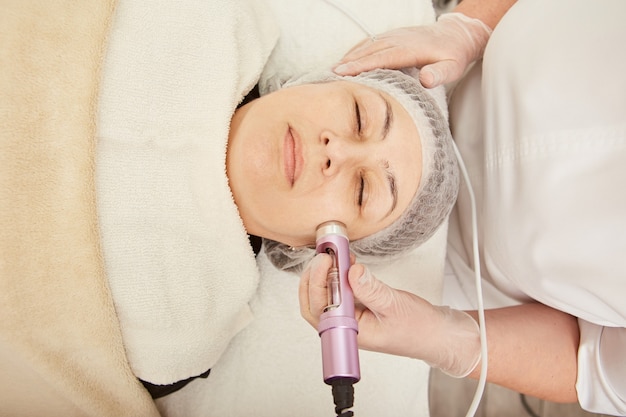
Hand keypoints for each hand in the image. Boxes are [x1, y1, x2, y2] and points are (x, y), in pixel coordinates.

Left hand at [299, 254, 480, 376]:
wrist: (438, 334)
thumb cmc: (420, 328)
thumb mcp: (394, 305)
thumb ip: (371, 289)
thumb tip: (351, 271)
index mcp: (352, 332)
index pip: (320, 309)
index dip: (318, 282)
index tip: (325, 260)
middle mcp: (347, 327)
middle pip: (313, 304)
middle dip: (313, 277)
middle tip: (324, 254)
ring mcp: (351, 318)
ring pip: (325, 297)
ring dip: (324, 275)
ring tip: (333, 254)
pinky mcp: (359, 308)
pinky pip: (340, 292)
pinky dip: (338, 275)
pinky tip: (344, 261)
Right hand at [333, 13, 491, 87]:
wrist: (457, 34)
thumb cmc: (454, 54)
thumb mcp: (453, 67)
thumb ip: (440, 74)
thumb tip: (426, 80)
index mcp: (410, 49)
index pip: (381, 58)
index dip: (361, 65)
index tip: (344, 72)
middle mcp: (399, 40)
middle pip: (370, 51)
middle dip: (349, 62)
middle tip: (330, 74)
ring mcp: (395, 36)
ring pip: (368, 46)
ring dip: (350, 57)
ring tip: (333, 70)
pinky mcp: (393, 36)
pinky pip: (371, 42)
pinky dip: (356, 50)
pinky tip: (347, 59)